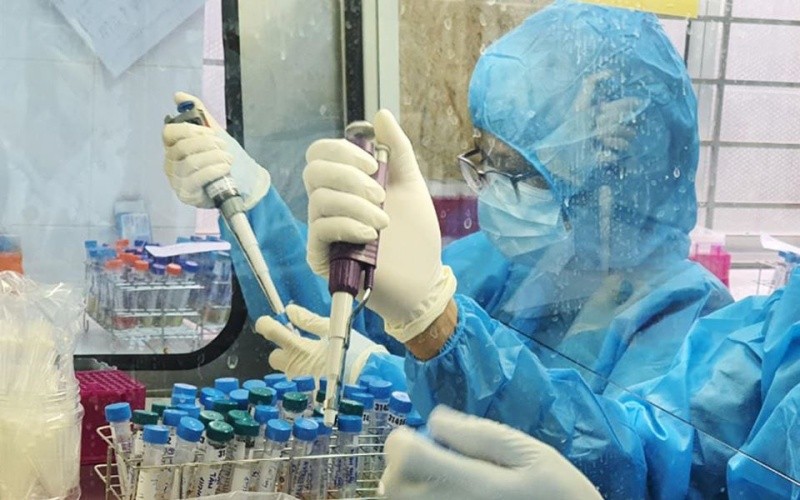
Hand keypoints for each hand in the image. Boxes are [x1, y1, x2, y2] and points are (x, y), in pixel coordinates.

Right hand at [162, 91, 269, 208]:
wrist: (241, 182)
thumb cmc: (222, 158)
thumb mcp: (213, 133)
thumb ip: (197, 113)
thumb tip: (178, 95)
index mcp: (173, 146)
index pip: (169, 133)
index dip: (189, 130)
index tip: (209, 132)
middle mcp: (170, 163)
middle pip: (181, 147)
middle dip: (206, 144)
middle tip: (224, 146)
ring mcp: (176, 180)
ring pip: (189, 163)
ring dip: (213, 157)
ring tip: (228, 158)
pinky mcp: (185, 194)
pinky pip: (195, 179)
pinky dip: (212, 170)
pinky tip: (225, 168)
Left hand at [254, 304, 387, 380]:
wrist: (370, 381)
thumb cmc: (353, 353)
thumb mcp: (331, 330)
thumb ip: (307, 320)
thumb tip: (290, 310)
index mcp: (299, 349)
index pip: (271, 332)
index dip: (265, 325)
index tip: (267, 323)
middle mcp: (294, 368)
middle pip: (273, 357)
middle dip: (282, 350)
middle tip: (298, 346)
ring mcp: (299, 384)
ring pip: (287, 371)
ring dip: (296, 365)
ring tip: (316, 363)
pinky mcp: (306, 396)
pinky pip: (298, 383)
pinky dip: (306, 377)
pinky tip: (320, 375)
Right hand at [303, 110, 455, 342]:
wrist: (423, 279)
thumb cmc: (416, 235)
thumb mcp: (411, 185)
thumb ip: (397, 150)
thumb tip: (380, 114)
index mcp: (345, 184)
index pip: (320, 154)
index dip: (341, 151)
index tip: (373, 164)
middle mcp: (329, 204)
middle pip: (313, 171)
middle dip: (349, 177)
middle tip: (380, 195)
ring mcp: (323, 230)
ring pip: (320, 199)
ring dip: (357, 205)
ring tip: (383, 222)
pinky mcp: (322, 256)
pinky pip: (321, 228)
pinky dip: (348, 224)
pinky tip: (370, 234)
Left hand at [380, 406, 601, 499]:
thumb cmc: (557, 494)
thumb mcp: (531, 454)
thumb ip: (481, 434)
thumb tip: (435, 419)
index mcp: (468, 484)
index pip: (402, 454)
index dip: (407, 439)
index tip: (430, 439)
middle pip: (393, 482)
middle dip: (407, 464)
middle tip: (443, 462)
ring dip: (413, 485)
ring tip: (450, 482)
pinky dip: (424, 498)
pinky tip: (452, 495)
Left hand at [536, 71, 643, 183]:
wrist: (559, 154)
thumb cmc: (569, 128)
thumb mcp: (579, 104)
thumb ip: (591, 84)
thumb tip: (611, 71)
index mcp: (606, 112)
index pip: (628, 105)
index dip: (626, 105)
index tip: (611, 109)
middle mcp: (612, 126)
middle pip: (630, 120)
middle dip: (613, 121)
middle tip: (597, 125)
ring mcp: (613, 143)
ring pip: (630, 136)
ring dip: (614, 135)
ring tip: (597, 138)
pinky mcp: (611, 158)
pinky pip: (623, 152)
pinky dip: (611, 151)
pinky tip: (600, 151)